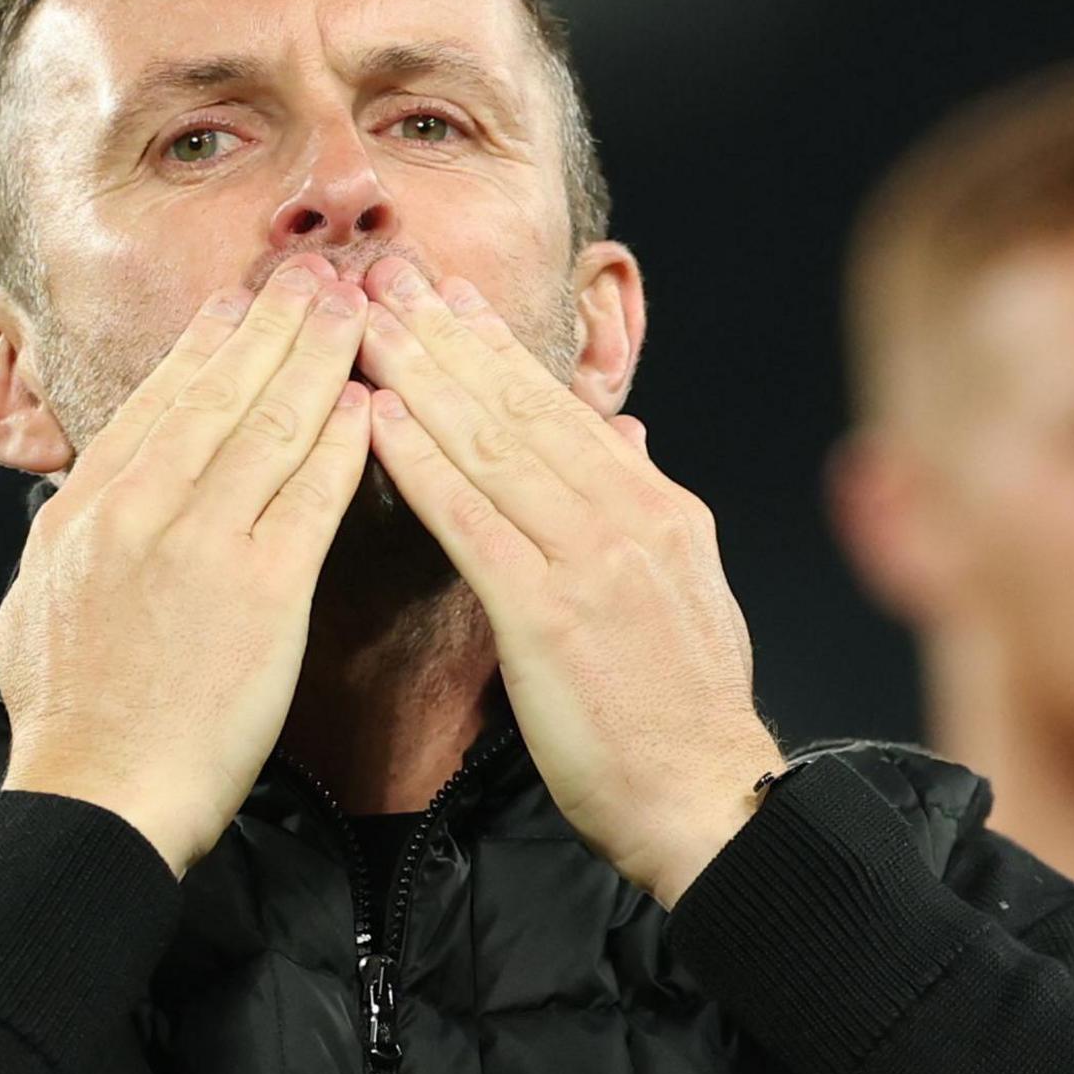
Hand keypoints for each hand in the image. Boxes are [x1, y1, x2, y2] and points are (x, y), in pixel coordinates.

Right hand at [0, 256, 374, 874]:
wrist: (99, 793)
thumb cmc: (69, 718)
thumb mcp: (36, 602)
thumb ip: (67, 538)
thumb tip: (78, 501)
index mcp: (88, 509)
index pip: (159, 403)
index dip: (209, 346)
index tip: (241, 304)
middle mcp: (142, 508)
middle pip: (220, 393)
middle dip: (275, 324)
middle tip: (316, 274)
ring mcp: (202, 543)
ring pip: (271, 426)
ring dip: (319, 359)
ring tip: (357, 310)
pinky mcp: (263, 591)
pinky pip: (313, 496)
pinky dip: (345, 444)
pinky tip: (371, 405)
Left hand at [352, 256, 783, 903]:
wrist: (706, 799)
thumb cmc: (683, 714)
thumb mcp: (685, 590)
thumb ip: (645, 507)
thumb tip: (622, 441)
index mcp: (658, 508)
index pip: (561, 410)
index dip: (495, 346)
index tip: (446, 295)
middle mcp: (629, 517)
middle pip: (520, 407)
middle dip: (447, 334)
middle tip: (386, 274)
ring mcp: (591, 561)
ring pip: (492, 446)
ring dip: (422, 376)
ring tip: (366, 321)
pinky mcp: (549, 615)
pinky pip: (473, 523)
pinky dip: (422, 464)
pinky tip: (377, 420)